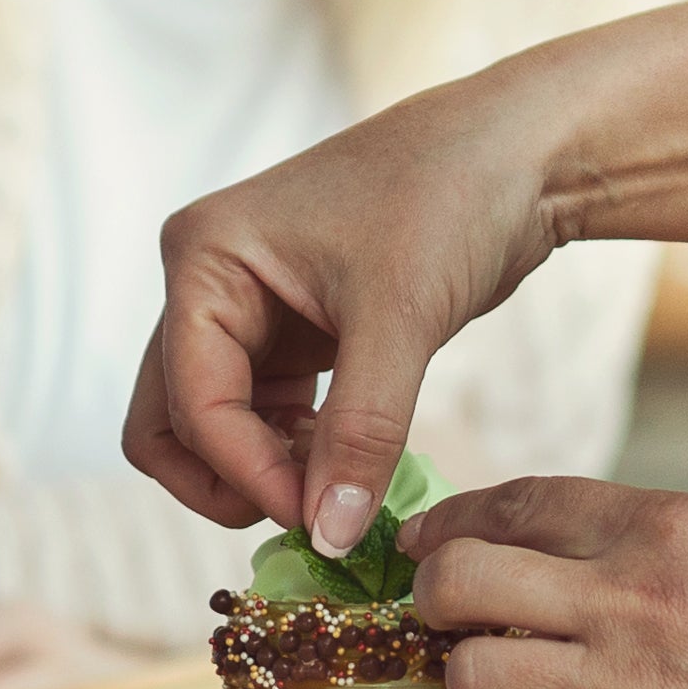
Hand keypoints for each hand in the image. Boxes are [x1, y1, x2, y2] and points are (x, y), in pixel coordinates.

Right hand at [126, 74, 562, 552]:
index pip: (192, 399)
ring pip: (214, 425)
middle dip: (227, 479)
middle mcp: (208, 282)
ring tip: (339, 491)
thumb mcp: (402, 318)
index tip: (314, 522)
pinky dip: (294, 452)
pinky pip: (264, 415)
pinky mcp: (294, 332)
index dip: (244, 471)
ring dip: (263, 471)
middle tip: (306, 517)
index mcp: (205, 258)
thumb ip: (360, 435)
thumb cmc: (450, 198)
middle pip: (171, 420)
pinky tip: (349, 466)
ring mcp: (247, 308)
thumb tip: (327, 537)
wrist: (516, 151)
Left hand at [409, 478, 687, 688]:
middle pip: (465, 579)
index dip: (454, 524)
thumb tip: (602, 553)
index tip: (427, 545)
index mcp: (670, 524)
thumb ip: (674, 542)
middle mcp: (635, 595)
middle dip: (438, 604)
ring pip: (475, 677)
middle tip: (452, 631)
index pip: (519, 502)